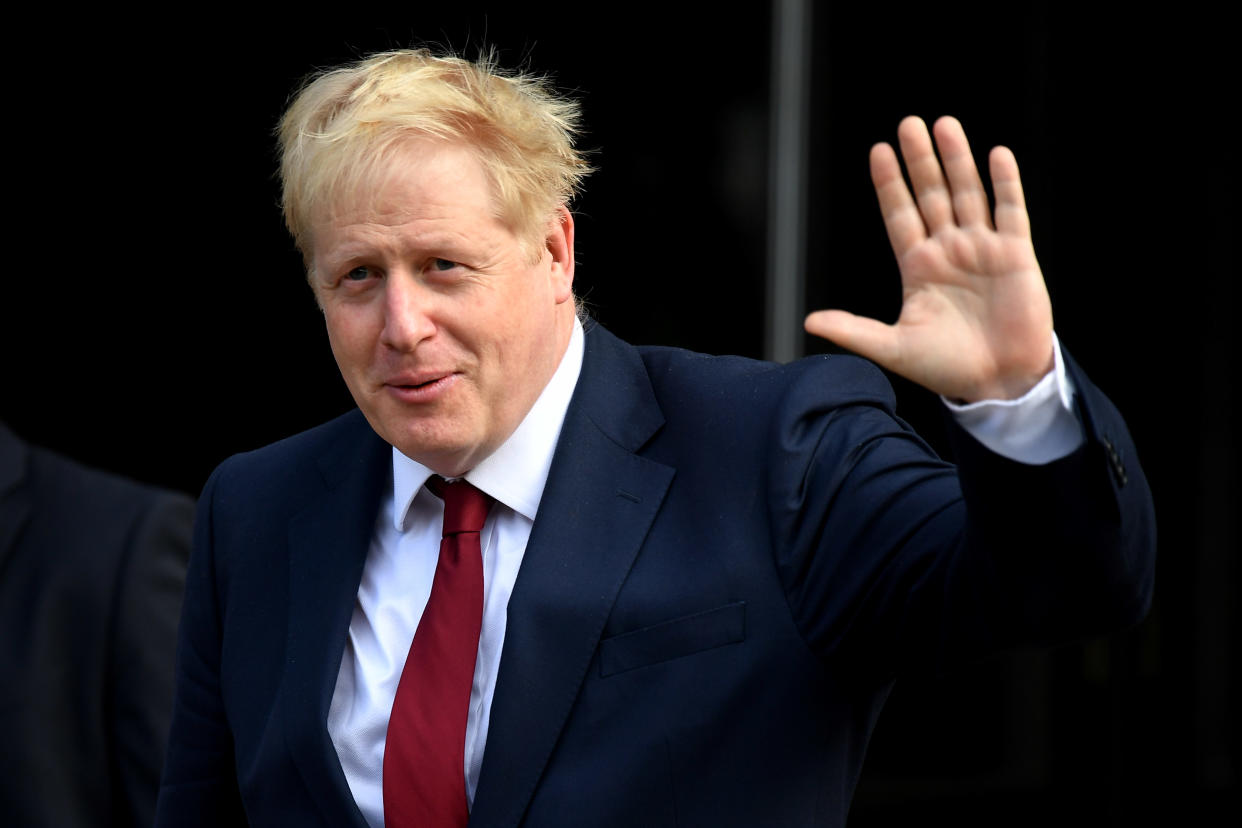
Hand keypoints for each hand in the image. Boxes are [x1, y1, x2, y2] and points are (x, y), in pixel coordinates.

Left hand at [804, 116, 1053, 401]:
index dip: (890, 185)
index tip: (878, 152)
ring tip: (943, 125)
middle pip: (931, 195)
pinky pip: (1010, 211)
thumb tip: (809, 321)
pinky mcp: (1015, 255)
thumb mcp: (893, 348)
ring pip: (967, 194)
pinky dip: (1004, 184)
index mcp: (917, 267)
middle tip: (908, 124)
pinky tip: (995, 154)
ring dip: (957, 160)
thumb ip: (854, 331)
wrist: (998, 383)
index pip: (899, 215)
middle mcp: (948, 250)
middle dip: (920, 161)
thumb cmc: (945, 368)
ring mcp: (982, 249)